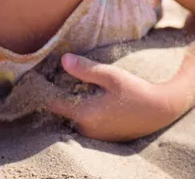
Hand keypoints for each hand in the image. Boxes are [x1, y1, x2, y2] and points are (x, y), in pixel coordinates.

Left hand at [47, 53, 174, 141]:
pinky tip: (81, 92)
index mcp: (85, 114)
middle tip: (49, 73)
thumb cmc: (135, 91)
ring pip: (70, 116)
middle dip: (54, 92)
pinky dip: (77, 107)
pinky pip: (80, 121)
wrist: (159, 110)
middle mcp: (86, 129)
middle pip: (59, 111)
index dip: (42, 88)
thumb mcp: (111, 75)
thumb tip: (63, 60)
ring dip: (66, 100)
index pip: (52, 103)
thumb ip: (86, 69)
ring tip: (63, 80)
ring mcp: (93, 135)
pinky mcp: (100, 135)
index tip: (35, 74)